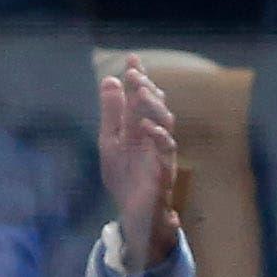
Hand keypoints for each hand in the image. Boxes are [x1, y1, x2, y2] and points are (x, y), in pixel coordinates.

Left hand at [98, 55, 180, 270]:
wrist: (134, 216)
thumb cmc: (125, 179)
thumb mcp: (110, 141)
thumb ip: (111, 114)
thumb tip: (111, 80)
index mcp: (138, 127)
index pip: (140, 98)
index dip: (138, 78)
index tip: (133, 59)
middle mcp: (152, 137)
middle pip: (155, 106)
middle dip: (146, 88)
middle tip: (135, 74)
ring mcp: (160, 154)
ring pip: (165, 123)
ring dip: (153, 107)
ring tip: (140, 93)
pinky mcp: (163, 172)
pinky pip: (166, 151)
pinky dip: (157, 137)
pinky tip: (145, 126)